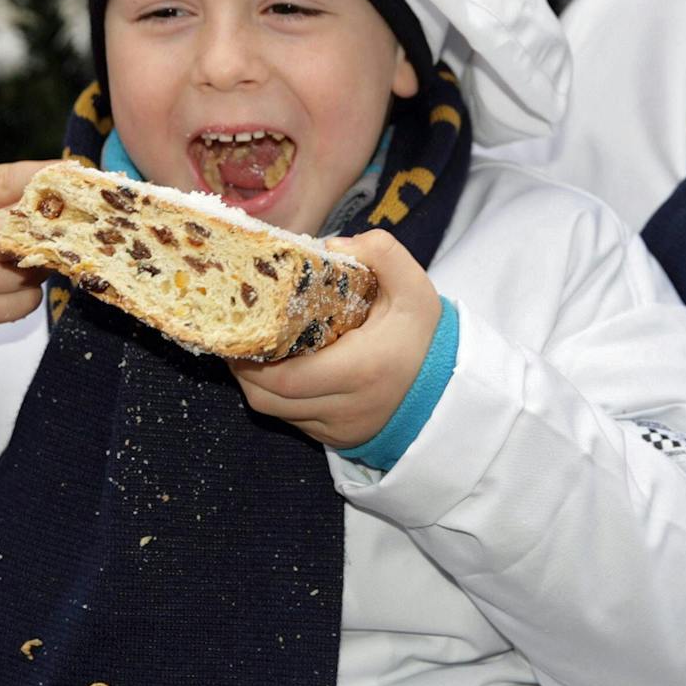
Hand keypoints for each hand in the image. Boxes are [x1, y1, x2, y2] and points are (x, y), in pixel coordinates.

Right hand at [0, 160, 53, 363]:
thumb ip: (4, 193)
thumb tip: (68, 181)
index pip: (4, 181)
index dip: (45, 178)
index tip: (75, 175)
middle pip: (19, 237)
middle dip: (46, 237)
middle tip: (58, 235)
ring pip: (25, 276)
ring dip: (37, 270)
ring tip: (23, 263)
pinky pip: (21, 305)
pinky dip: (26, 296)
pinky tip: (10, 289)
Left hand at [230, 229, 443, 449]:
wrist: (450, 386)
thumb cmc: (426, 335)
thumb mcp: (415, 286)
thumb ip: (381, 253)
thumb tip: (330, 247)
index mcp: (363, 369)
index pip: (285, 377)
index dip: (251, 358)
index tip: (240, 328)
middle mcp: (348, 407)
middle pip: (269, 399)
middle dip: (243, 369)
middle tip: (235, 335)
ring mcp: (341, 428)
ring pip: (276, 413)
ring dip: (255, 384)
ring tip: (248, 350)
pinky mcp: (339, 439)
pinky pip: (293, 421)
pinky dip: (277, 398)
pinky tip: (275, 370)